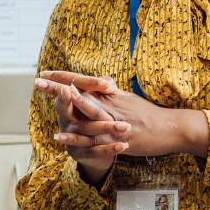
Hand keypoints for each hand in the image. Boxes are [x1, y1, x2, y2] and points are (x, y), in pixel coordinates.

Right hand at [34, 75, 129, 184]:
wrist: (91, 151)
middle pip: (71, 111)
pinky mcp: (81, 154)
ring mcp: (71, 139)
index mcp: (67, 107)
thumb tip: (108, 82)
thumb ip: (98, 92)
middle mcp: (66, 122)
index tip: (71, 87)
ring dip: (106, 128)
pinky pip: (96, 151)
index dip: (70, 90)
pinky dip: (110, 148)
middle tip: (92, 95)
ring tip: (125, 127)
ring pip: (87, 130)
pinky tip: (123, 146)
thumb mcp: (92, 104)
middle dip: (81, 103)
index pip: (66, 94)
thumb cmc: (91, 120)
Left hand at [37, 71, 208, 162]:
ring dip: (64, 103)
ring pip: (85, 109)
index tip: (46, 73)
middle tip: (37, 81)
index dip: (64, 77)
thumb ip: (113, 95)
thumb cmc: (151, 116)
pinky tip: (60, 136)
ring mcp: (114, 120)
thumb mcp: (130, 101)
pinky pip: (94, 136)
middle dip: (57, 87)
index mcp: (111, 95)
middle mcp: (110, 104)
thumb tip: (102, 86)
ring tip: (46, 98)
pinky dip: (76, 136)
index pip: (83, 82)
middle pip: (80, 92)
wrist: (173, 128)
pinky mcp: (117, 137)